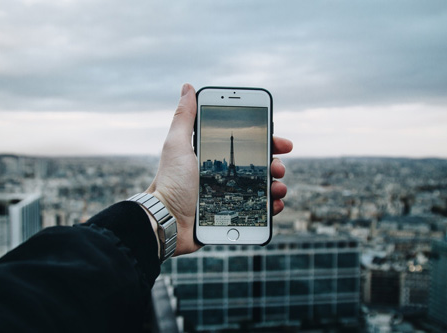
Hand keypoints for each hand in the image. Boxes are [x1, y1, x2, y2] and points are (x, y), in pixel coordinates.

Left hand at [147, 84, 292, 256]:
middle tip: (279, 168)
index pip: (246, 144)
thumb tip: (188, 87)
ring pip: (263, 187)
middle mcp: (224, 175)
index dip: (266, 142)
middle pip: (259, 166)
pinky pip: (259, 210)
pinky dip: (271, 206)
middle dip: (275, 164)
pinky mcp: (232, 215)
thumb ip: (184, 118)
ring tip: (279, 188)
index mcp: (214, 157)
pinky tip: (275, 205)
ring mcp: (230, 195)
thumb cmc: (170, 183)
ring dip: (277, 185)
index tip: (281, 142)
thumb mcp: (177, 146)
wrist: (166, 222)